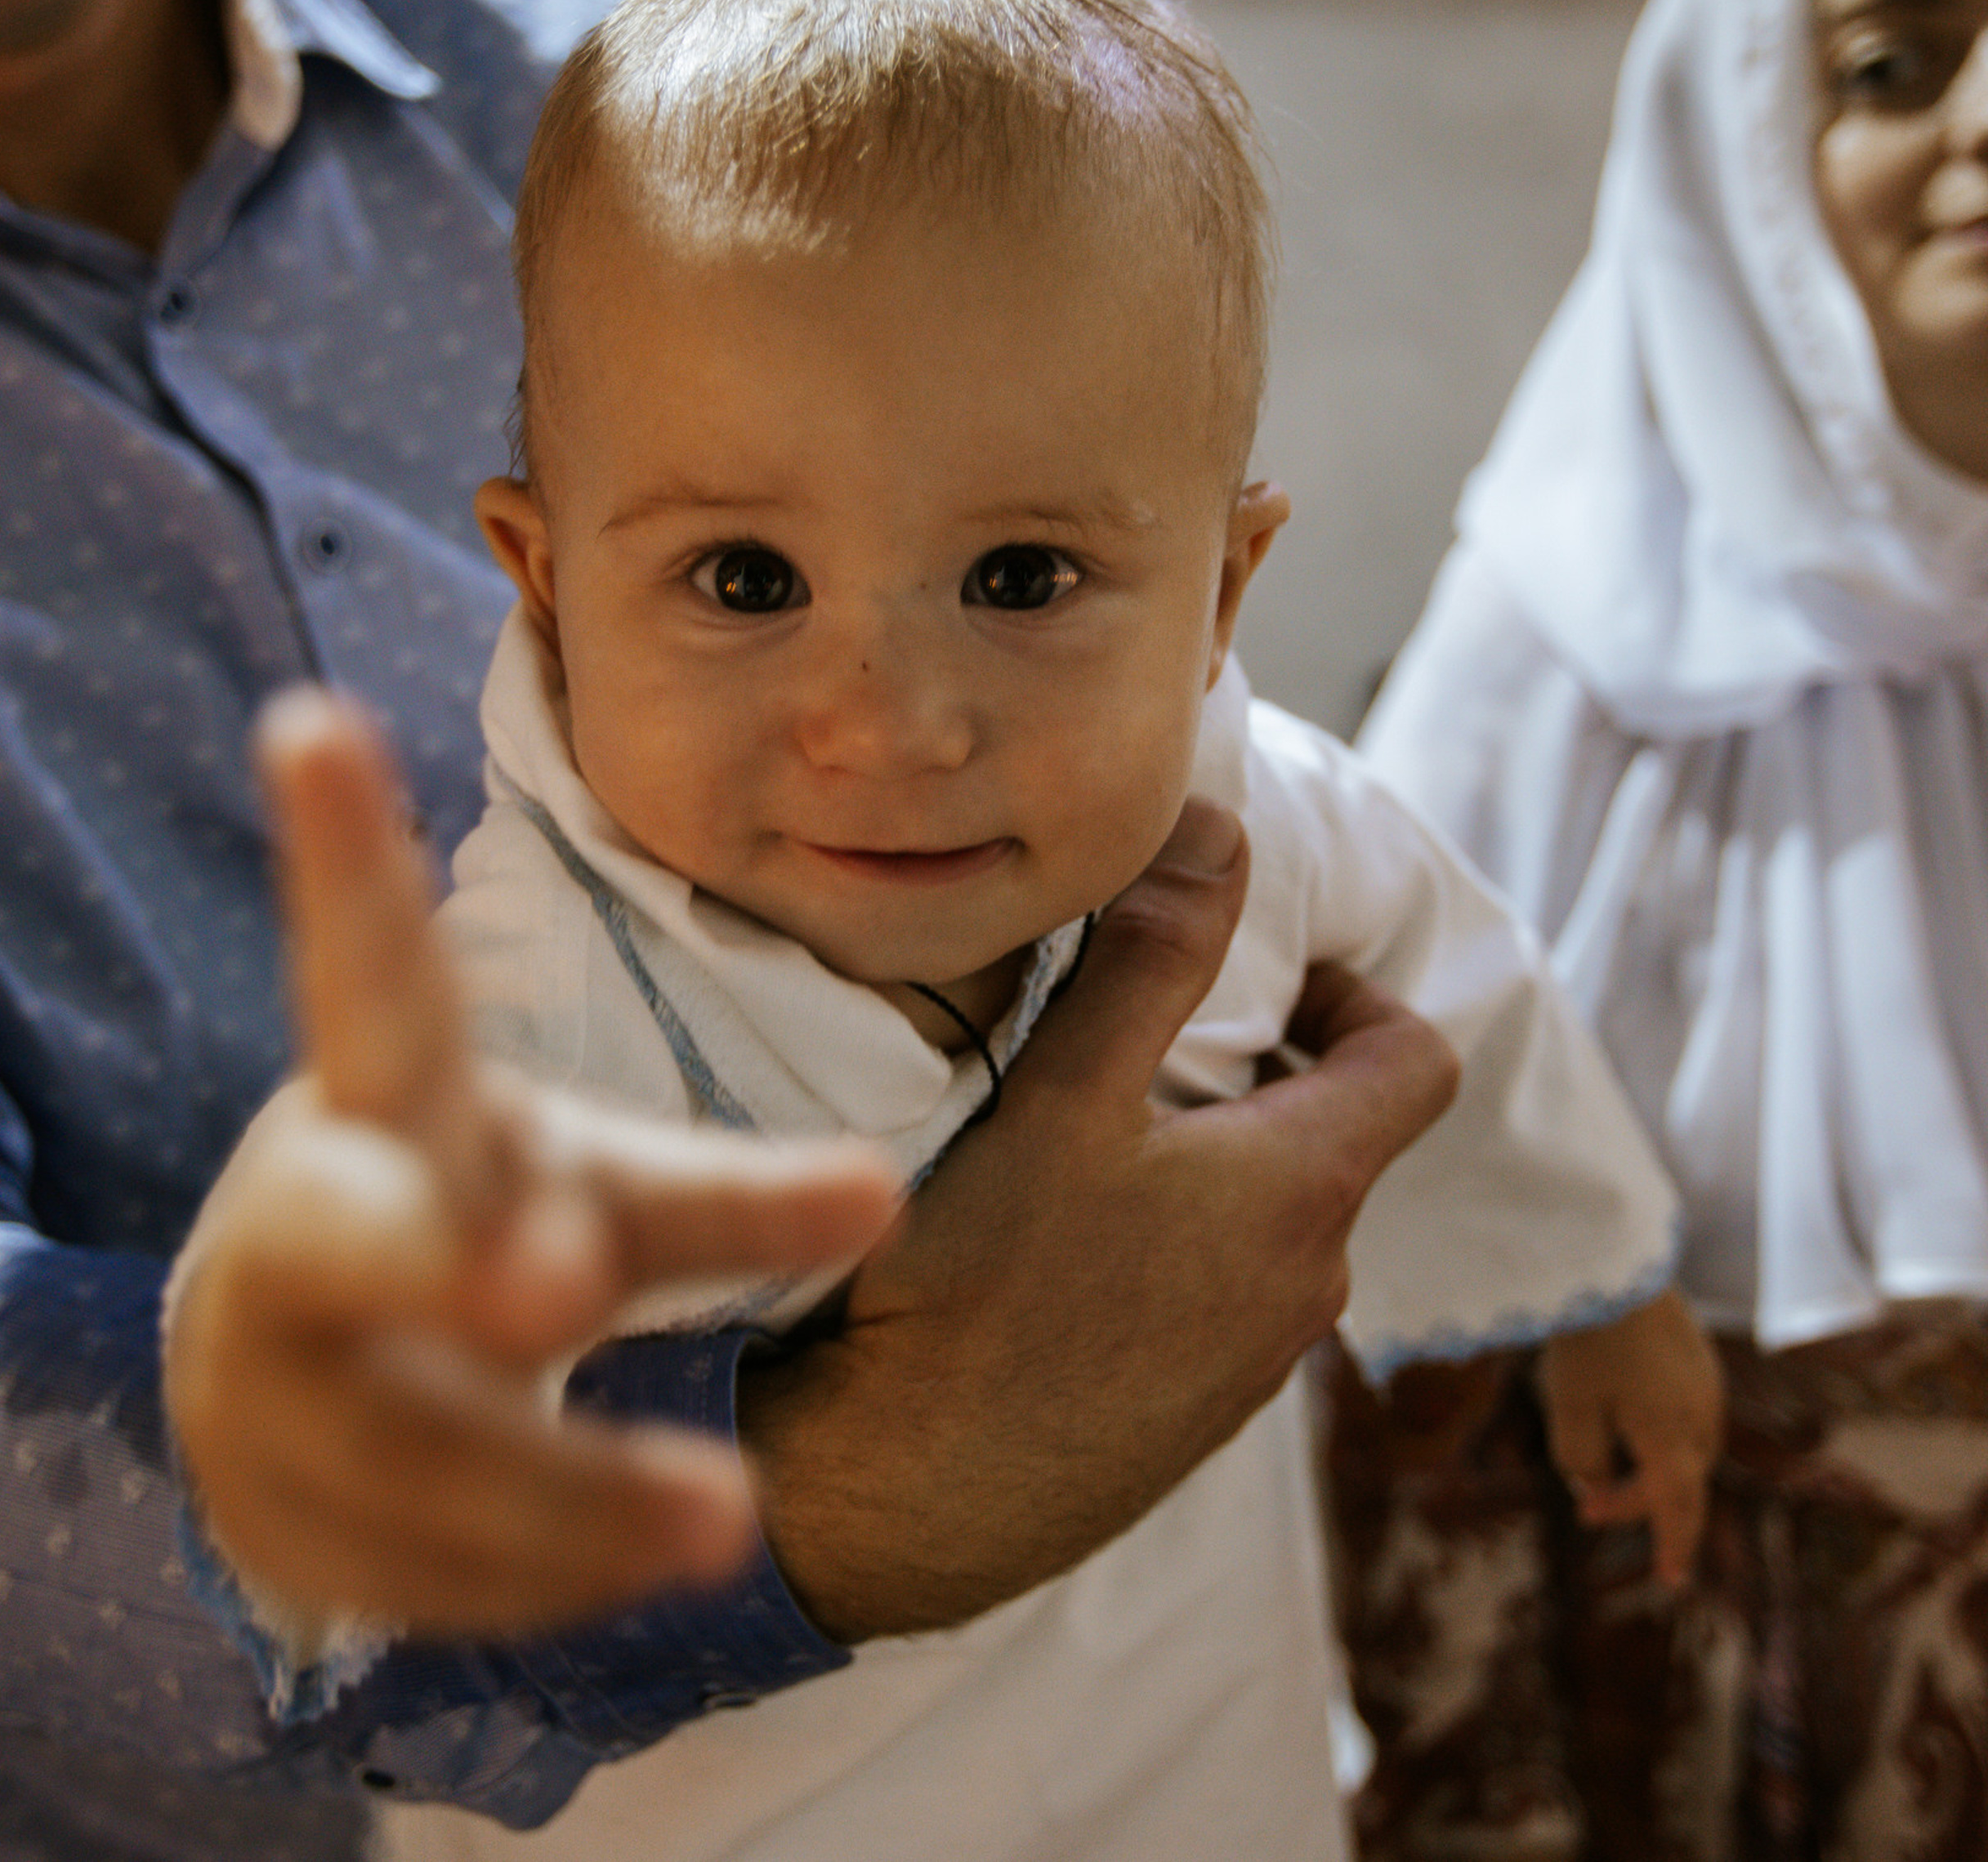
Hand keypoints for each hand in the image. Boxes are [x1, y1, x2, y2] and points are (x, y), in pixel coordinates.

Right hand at [163, 690, 895, 1636]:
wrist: (308, 1369)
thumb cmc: (480, 1218)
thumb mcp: (599, 1179)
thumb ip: (728, 1194)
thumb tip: (887, 1194)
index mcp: (385, 1105)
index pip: (366, 979)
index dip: (336, 859)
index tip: (312, 719)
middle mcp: (310, 1229)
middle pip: (347, 1231)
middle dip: (441, 1252)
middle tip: (553, 1275)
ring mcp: (274, 1385)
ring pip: (406, 1439)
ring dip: (556, 1482)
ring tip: (720, 1517)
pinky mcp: (284, 1517)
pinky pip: (420, 1565)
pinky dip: (540, 1573)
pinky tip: (646, 1572)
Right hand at [741, 798, 1460, 1643]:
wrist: (913, 1497)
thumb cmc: (988, 1288)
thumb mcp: (1067, 1097)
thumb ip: (1154, 958)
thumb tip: (1222, 833)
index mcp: (1306, 1189)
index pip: (1417, 1061)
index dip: (1362, 994)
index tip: (1272, 977)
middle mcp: (1310, 1283)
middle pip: (1334, 1138)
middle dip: (1258, 1074)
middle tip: (1143, 1045)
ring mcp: (1257, 1365)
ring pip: (1269, 1221)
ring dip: (1210, 1165)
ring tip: (1088, 1150)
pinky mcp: (1196, 1418)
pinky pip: (1221, 1297)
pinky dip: (1174, 1248)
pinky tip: (1064, 1257)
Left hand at [1536, 1288, 1723, 1588]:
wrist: (1615, 1262)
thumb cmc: (1589, 1338)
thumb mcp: (1569, 1407)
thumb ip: (1581, 1457)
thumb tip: (1591, 1483)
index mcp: (1673, 1438)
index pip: (1677, 1509)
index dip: (1672, 1546)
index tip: (1670, 1581)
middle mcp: (1701, 1416)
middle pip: (1680, 1481)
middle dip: (1638, 1501)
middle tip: (1586, 1510)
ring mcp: (1705, 1384)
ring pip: (1685, 1448)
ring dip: (1650, 1468)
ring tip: (1603, 1468)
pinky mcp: (1696, 1358)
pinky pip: (1686, 1413)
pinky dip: (1658, 1433)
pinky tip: (1624, 1417)